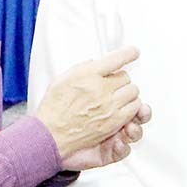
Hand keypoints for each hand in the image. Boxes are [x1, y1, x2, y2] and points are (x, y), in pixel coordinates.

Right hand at [34, 47, 144, 161]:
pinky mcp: (115, 122)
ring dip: (126, 93)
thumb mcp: (62, 79)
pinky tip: (122, 108)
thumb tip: (96, 63)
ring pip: (133, 91)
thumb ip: (82, 68)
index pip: (116, 59)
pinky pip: (135, 108)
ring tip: (117, 97)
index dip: (128, 53)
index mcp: (87, 75)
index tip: (134, 51)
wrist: (51, 134)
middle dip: (119, 80)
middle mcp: (100, 89)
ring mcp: (109, 106)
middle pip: (126, 77)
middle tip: (111, 85)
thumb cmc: (54, 108)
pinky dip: (131, 106)